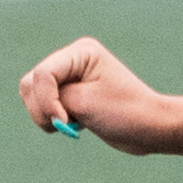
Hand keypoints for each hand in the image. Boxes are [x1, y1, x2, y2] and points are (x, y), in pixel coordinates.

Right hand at [18, 36, 180, 153]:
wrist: (150, 129)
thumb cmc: (124, 113)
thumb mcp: (84, 104)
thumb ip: (52, 98)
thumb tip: (33, 98)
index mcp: (81, 52)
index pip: (43, 74)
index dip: (46, 100)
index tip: (65, 120)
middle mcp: (73, 60)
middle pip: (32, 83)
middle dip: (42, 108)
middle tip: (65, 124)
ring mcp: (70, 77)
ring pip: (32, 95)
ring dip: (44, 115)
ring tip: (71, 124)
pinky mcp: (69, 95)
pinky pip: (42, 105)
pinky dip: (50, 119)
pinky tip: (74, 124)